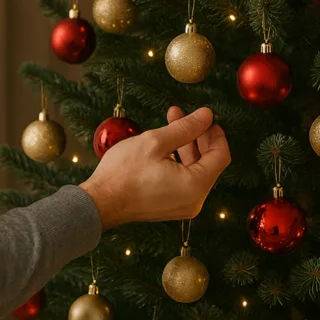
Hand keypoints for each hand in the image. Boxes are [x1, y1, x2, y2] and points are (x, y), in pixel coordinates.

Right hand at [79, 107, 230, 229]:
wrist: (99, 203)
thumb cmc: (125, 172)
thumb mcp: (157, 141)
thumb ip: (186, 127)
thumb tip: (207, 115)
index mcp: (196, 186)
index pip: (221, 156)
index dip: (216, 133)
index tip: (206, 117)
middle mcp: (194, 201)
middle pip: (208, 162)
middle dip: (197, 135)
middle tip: (184, 114)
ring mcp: (182, 206)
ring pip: (194, 168)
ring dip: (185, 144)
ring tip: (171, 119)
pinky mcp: (170, 206)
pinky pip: (183, 178)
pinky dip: (178, 159)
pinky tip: (165, 141)